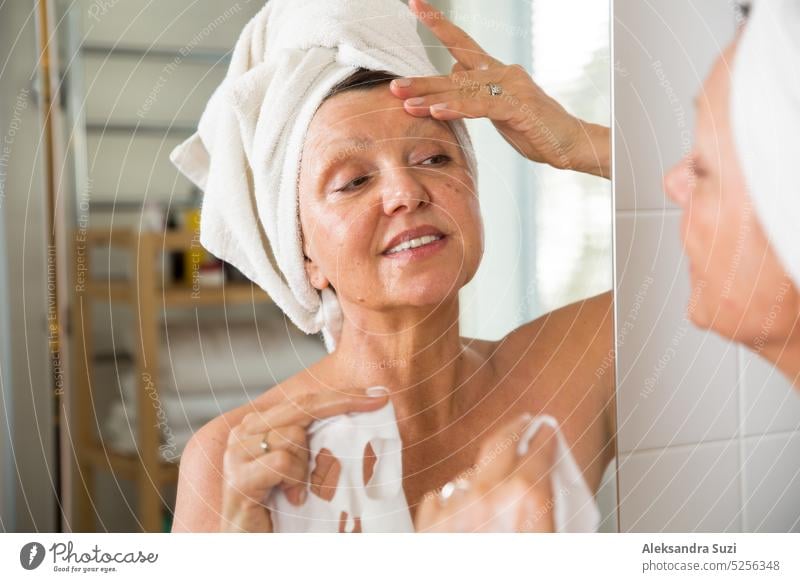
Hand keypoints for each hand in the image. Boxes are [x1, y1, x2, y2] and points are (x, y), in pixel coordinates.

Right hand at [219, 386, 389, 531]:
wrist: (249, 546)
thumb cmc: (277, 508)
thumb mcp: (299, 469)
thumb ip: (313, 444)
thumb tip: (359, 422)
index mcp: (259, 425)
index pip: (305, 400)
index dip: (342, 396)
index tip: (378, 397)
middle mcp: (244, 432)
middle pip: (301, 407)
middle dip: (342, 406)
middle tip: (375, 406)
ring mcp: (238, 454)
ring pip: (293, 436)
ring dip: (306, 466)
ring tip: (301, 490)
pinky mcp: (239, 479)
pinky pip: (283, 462)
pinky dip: (295, 480)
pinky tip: (293, 498)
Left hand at [391, 0, 609, 177]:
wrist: (569, 142)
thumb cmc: (534, 126)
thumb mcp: (498, 106)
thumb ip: (475, 89)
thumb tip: (452, 70)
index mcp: (495, 72)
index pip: (461, 43)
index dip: (438, 23)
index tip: (414, 4)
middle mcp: (501, 73)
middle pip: (453, 74)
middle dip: (421, 81)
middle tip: (392, 85)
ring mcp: (510, 89)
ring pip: (463, 91)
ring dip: (431, 98)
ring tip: (405, 102)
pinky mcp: (517, 108)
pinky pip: (481, 108)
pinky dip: (457, 109)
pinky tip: (436, 111)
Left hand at [415, 413, 557, 531]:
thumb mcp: (548, 540)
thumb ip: (544, 507)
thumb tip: (544, 485)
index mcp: (523, 502)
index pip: (539, 454)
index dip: (544, 438)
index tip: (546, 429)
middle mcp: (485, 499)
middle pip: (500, 446)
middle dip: (514, 430)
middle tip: (524, 422)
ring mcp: (452, 511)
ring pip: (469, 475)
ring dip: (482, 475)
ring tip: (493, 481)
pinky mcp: (428, 527)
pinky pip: (442, 498)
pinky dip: (453, 501)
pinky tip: (462, 511)